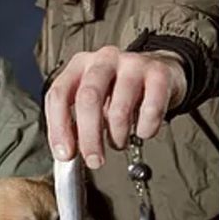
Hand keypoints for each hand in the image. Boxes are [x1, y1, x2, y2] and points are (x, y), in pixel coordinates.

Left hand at [44, 45, 186, 168]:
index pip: (58, 93)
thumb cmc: (119, 90)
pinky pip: (150, 110)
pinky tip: (142, 130)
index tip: (65, 154)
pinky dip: (145, 129)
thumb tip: (66, 154)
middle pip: (88, 98)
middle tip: (95, 160)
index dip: (59, 127)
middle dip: (89, 137)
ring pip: (119, 108)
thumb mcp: (93, 99)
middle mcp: (104, 59)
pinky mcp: (159, 74)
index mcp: (80, 64)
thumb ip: (76, 122)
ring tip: (119, 142)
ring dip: (118, 136)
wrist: (159, 72)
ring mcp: (132, 63)